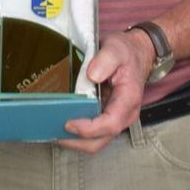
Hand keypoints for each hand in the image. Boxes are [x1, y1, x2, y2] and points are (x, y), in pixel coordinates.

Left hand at [60, 29, 153, 153]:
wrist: (137, 53)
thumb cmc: (126, 52)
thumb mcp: (116, 48)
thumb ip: (105, 60)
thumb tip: (91, 75)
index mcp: (128, 99)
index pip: (110, 123)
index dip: (89, 129)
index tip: (69, 123)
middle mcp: (124, 114)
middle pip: (100, 140)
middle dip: (76, 141)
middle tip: (53, 130)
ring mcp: (116, 118)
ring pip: (96, 141)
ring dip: (74, 140)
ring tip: (53, 130)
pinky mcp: (108, 117)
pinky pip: (94, 133)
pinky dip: (77, 134)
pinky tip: (62, 125)